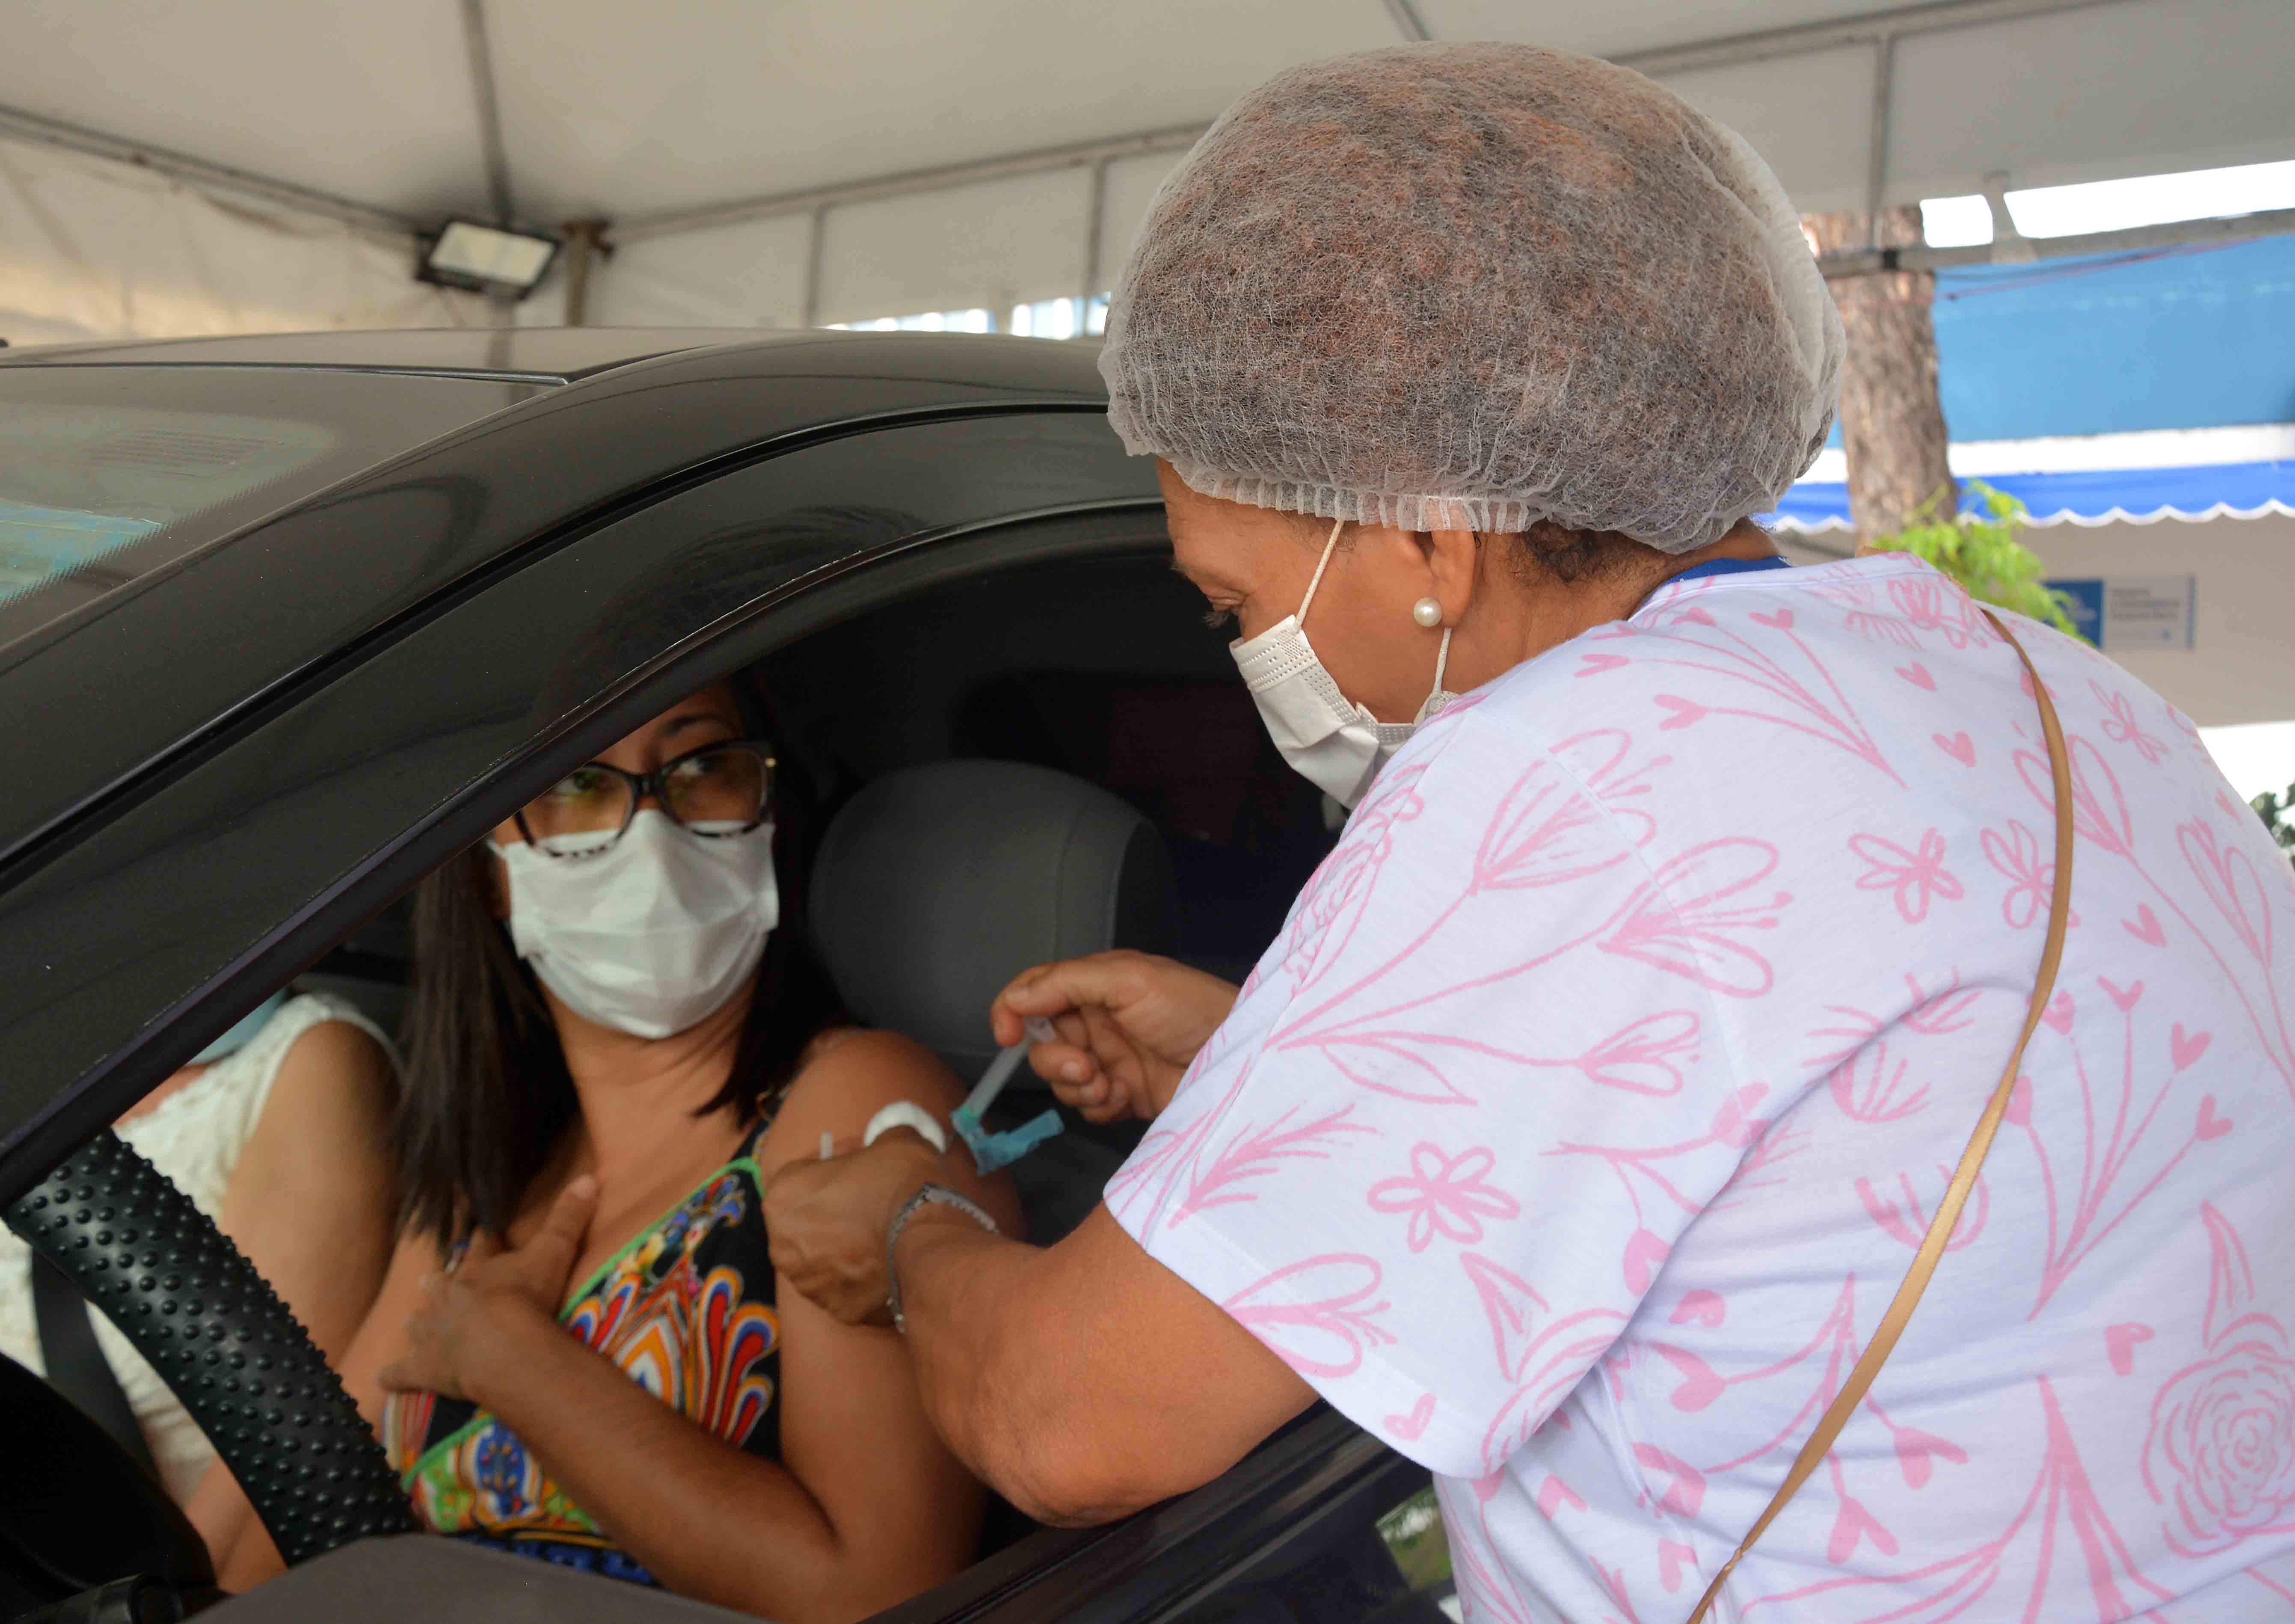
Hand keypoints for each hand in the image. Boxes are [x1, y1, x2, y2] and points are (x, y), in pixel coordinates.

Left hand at [378, 1175, 597, 1402]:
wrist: (502, 1348)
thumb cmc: (527, 1298)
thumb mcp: (554, 1252)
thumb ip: (569, 1218)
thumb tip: (589, 1177)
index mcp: (476, 1269)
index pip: (481, 1246)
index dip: (485, 1239)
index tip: (485, 1232)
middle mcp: (446, 1298)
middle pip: (437, 1285)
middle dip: (437, 1284)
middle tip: (433, 1282)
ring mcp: (431, 1335)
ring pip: (416, 1325)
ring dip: (418, 1325)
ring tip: (417, 1325)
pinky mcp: (424, 1370)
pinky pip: (400, 1374)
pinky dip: (393, 1376)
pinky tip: (385, 1378)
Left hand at [763, 1132, 945, 1325]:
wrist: (929, 1246)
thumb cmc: (900, 1184)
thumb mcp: (896, 1140)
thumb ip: (882, 1133)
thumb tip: (888, 1131)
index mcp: (782, 1198)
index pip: (799, 1175)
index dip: (828, 1167)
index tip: (856, 1168)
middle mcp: (783, 1247)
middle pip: (804, 1221)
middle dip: (828, 1212)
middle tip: (867, 1201)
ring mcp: (809, 1285)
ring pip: (821, 1260)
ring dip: (841, 1249)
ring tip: (880, 1237)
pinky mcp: (839, 1313)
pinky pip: (847, 1289)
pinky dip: (862, 1279)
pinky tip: (888, 1265)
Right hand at [991, 951, 1237, 1122]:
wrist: (1239, 1060)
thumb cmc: (1193, 1008)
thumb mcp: (1130, 980)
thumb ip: (1067, 982)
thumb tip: (1016, 998)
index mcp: (1095, 985)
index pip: (1035, 993)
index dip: (1012, 1012)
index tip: (1005, 1036)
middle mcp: (1097, 1021)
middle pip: (1042, 1042)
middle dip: (1055, 1059)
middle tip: (1085, 1066)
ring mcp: (1110, 1059)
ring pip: (1061, 1079)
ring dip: (1078, 1086)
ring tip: (1110, 1084)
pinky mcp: (1124, 1094)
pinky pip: (1087, 1107)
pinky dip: (1100, 1105)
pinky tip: (1126, 1097)